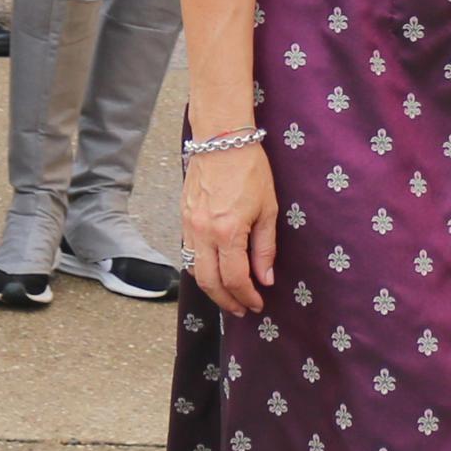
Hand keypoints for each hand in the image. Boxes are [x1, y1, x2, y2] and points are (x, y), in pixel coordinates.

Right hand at [183, 141, 279, 314]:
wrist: (221, 141)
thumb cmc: (250, 170)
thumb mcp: (267, 209)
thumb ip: (265, 248)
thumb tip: (265, 279)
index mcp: (228, 232)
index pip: (235, 278)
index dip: (247, 296)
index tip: (257, 304)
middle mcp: (203, 233)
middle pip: (210, 283)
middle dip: (226, 301)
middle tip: (241, 309)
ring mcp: (189, 226)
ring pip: (194, 271)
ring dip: (211, 289)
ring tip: (228, 297)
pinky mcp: (183, 219)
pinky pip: (188, 253)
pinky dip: (201, 269)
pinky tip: (214, 272)